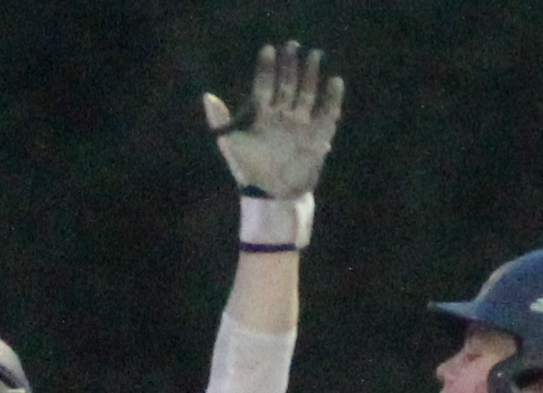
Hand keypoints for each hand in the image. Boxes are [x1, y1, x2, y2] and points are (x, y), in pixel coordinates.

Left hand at [203, 40, 343, 202]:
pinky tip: (335, 82)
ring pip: (307, 93)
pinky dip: (333, 98)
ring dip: (311, 74)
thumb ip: (221, 121)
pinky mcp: (318, 135)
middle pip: (287, 84)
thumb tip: (207, 96)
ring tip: (315, 55)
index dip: (266, 68)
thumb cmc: (249, 171)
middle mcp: (282, 115)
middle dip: (290, 65)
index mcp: (261, 115)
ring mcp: (301, 123)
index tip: (268, 49)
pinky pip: (328, 112)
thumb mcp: (231, 145)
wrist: (273, 197)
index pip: (264, 85)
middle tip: (293, 45)